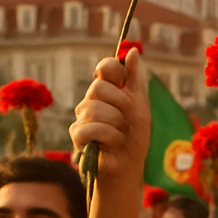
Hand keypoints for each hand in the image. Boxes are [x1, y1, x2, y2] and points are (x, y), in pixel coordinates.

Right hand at [71, 50, 149, 185]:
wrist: (129, 166)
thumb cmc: (134, 137)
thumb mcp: (140, 107)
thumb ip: (135, 80)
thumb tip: (134, 50)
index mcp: (108, 90)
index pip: (105, 67)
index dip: (114, 70)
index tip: (124, 83)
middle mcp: (92, 99)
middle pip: (99, 87)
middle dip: (120, 105)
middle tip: (126, 120)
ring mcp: (82, 116)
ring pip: (95, 108)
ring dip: (116, 125)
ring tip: (120, 135)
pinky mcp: (77, 134)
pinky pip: (90, 128)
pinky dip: (109, 137)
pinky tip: (112, 145)